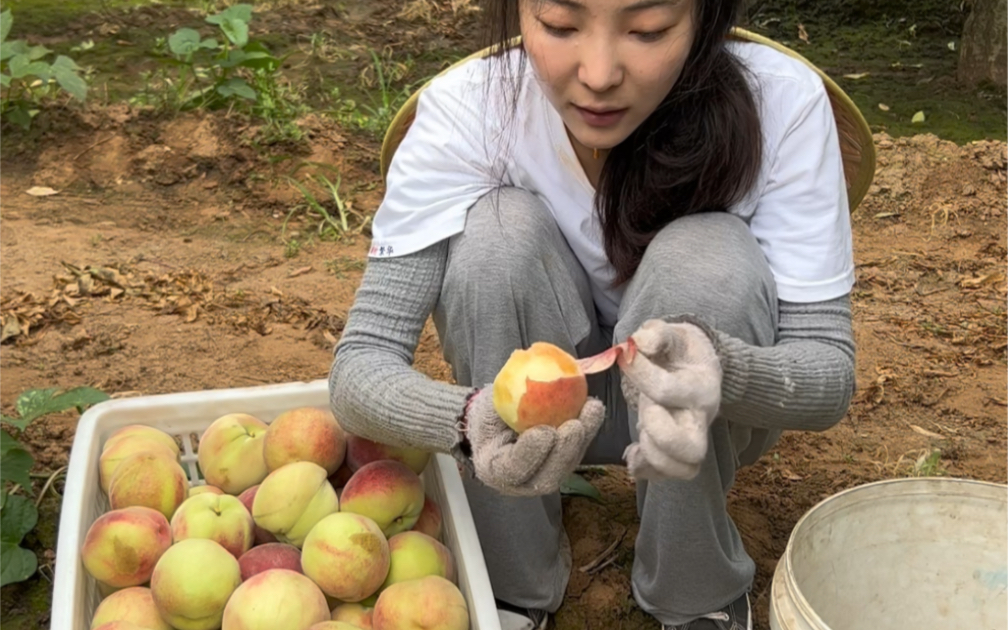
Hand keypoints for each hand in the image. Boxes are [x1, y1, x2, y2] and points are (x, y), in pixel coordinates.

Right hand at [462, 387, 604, 496]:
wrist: (494, 423)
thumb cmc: (488, 411)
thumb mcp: (487, 403)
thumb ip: (502, 394)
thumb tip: (521, 359)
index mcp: (492, 468)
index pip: (512, 469)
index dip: (530, 454)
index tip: (544, 432)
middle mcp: (519, 482)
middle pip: (547, 477)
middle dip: (565, 451)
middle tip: (575, 425)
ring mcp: (542, 476)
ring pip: (566, 466)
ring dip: (583, 439)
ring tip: (592, 410)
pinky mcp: (559, 465)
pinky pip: (575, 453)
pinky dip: (587, 431)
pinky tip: (593, 409)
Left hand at [617, 318, 722, 480]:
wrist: (696, 366)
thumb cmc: (678, 350)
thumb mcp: (671, 333)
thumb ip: (656, 333)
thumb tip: (639, 342)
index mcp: (701, 386)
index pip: (667, 390)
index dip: (640, 373)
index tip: (626, 358)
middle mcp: (701, 418)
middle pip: (692, 448)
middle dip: (658, 432)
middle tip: (646, 409)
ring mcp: (693, 439)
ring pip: (684, 469)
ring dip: (653, 455)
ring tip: (641, 431)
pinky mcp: (678, 453)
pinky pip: (666, 476)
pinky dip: (645, 469)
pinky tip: (632, 451)